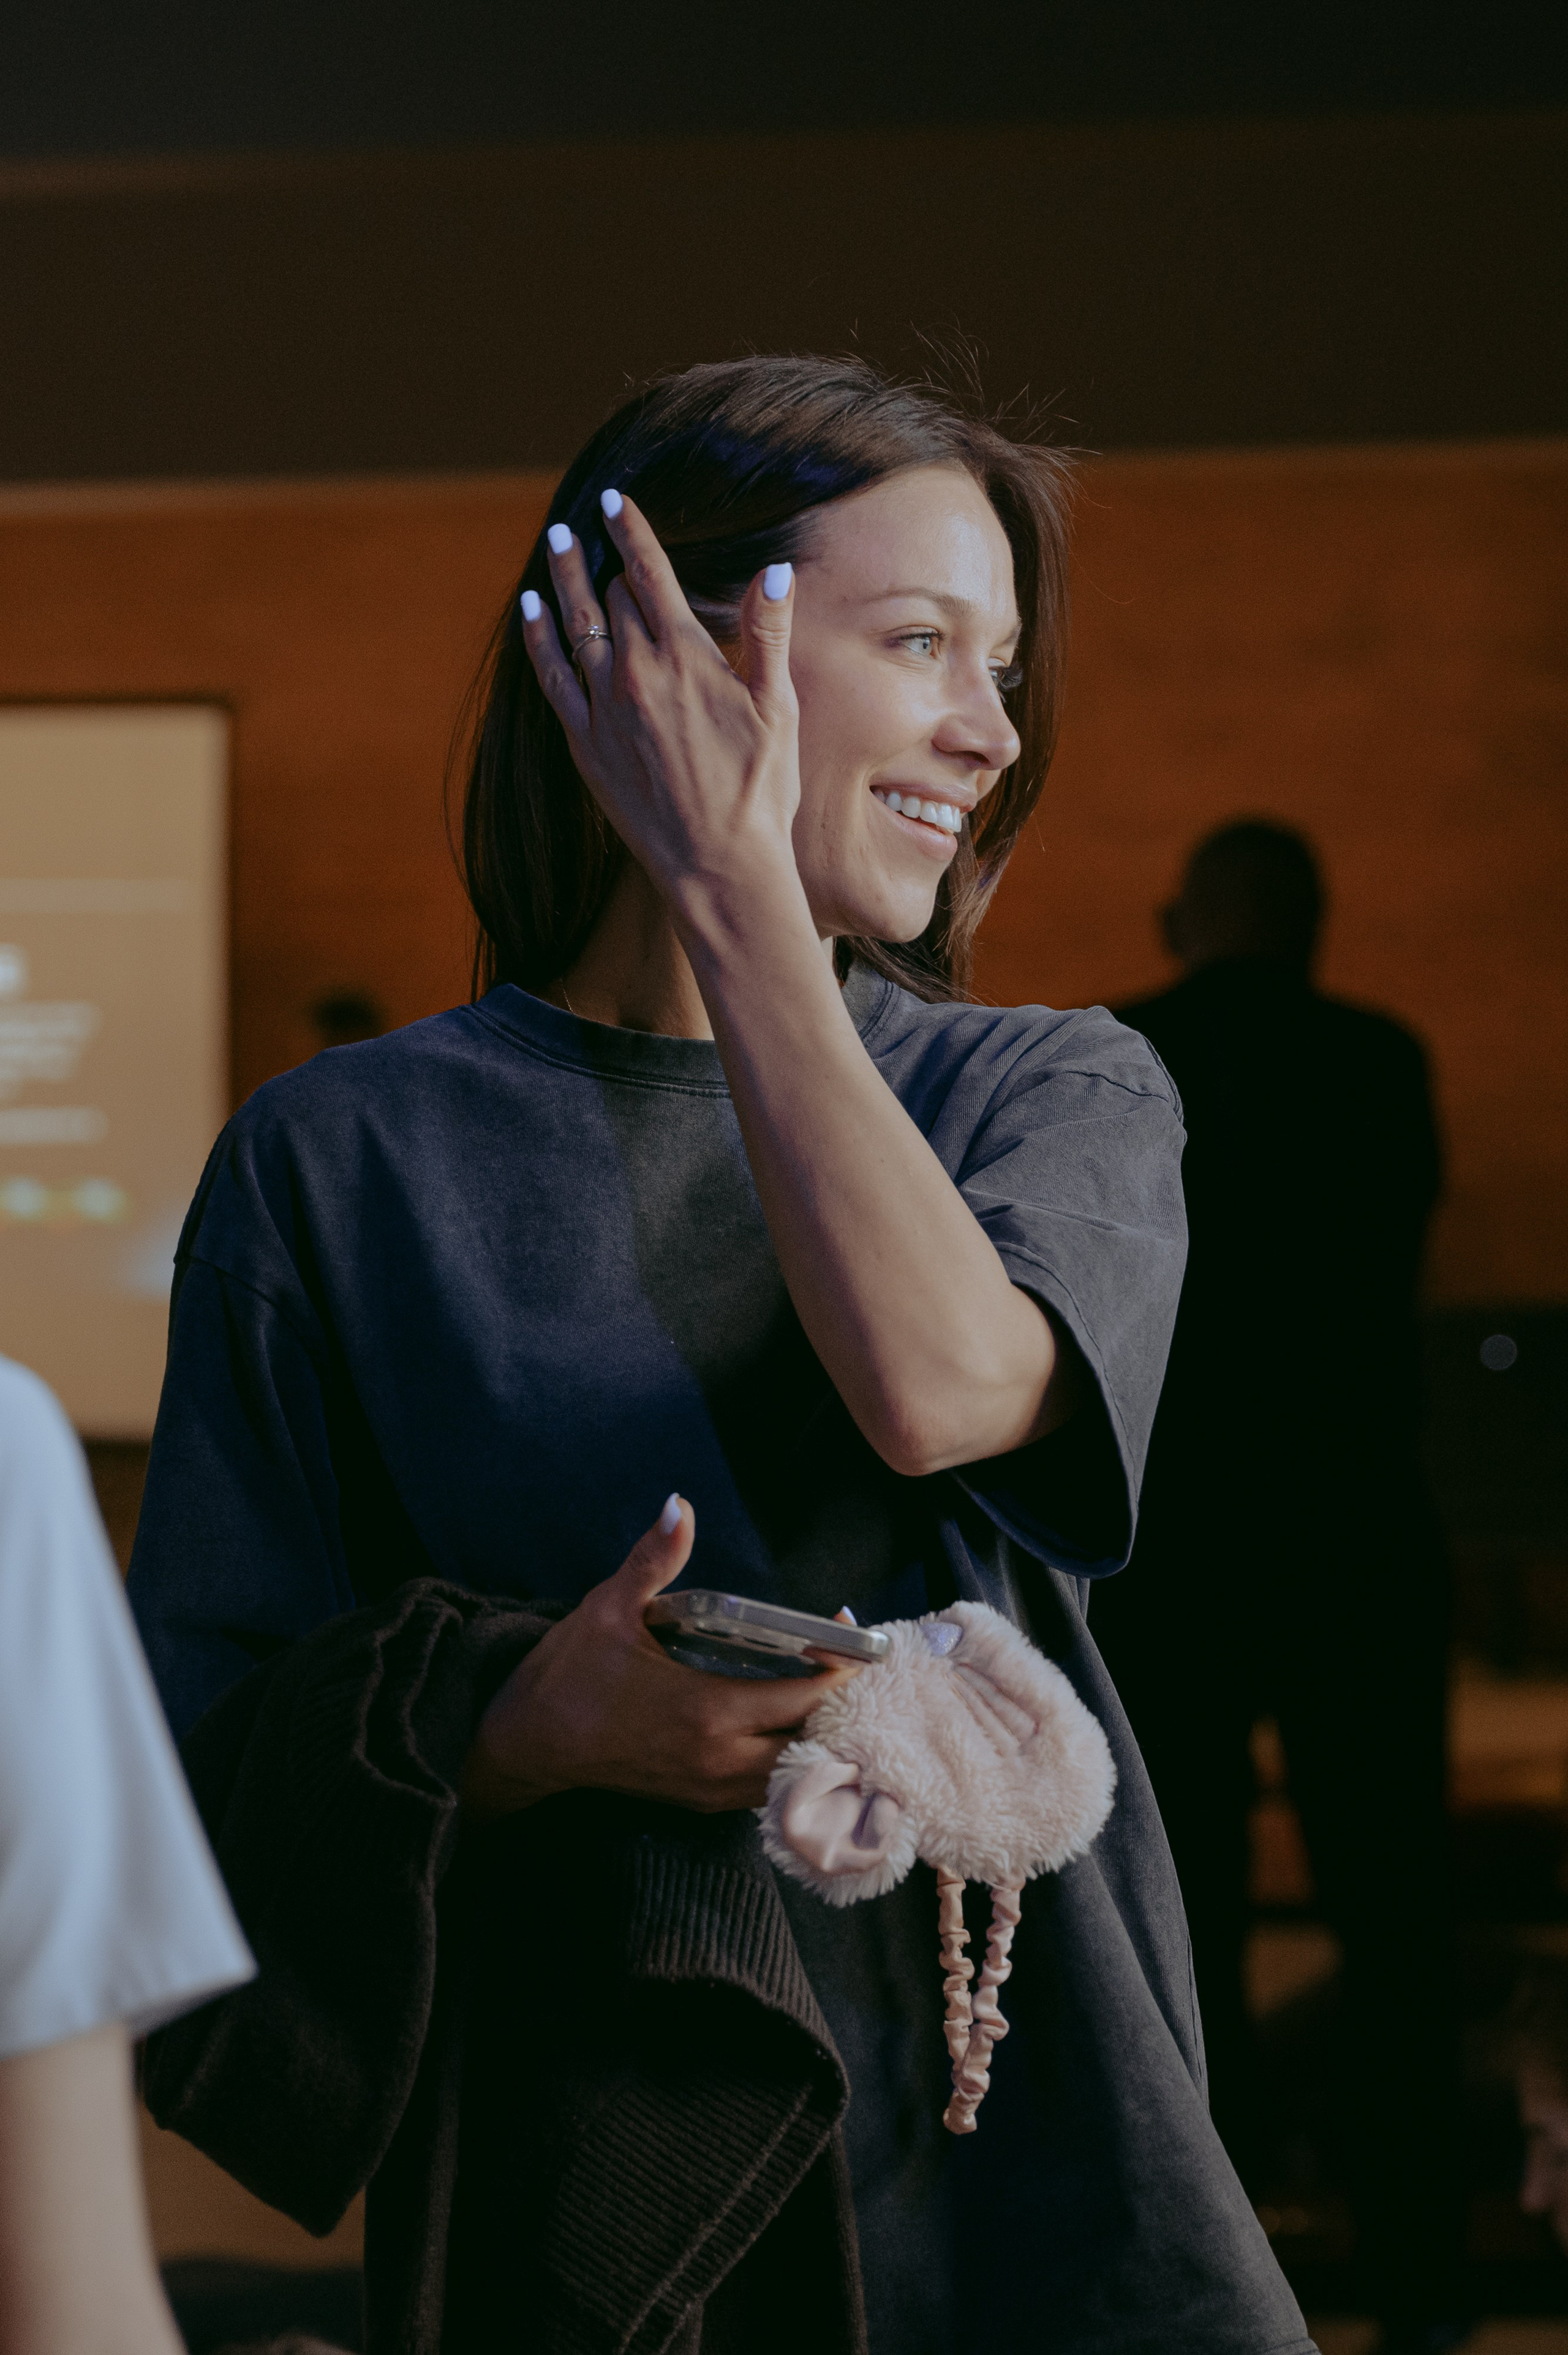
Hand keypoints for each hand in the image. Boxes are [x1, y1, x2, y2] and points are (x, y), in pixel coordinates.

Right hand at [461, 1497, 859, 1818]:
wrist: (526, 1744)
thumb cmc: (569, 1674)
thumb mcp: (610, 1607)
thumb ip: (655, 1558)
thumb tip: (678, 1504)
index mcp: (707, 1710)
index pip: (803, 1697)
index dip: (839, 1668)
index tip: (851, 1634)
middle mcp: (720, 1759)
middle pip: (814, 1743)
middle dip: (840, 1707)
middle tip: (849, 1662)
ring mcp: (712, 1788)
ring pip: (795, 1774)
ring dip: (819, 1738)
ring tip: (828, 1692)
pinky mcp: (701, 1801)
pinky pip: (767, 1789)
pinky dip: (792, 1761)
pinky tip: (791, 1726)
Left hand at [520, 494, 803, 927]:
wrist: (719, 864)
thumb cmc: (760, 791)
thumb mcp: (778, 708)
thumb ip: (769, 633)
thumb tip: (773, 569)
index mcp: (685, 656)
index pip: (650, 574)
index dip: (632, 530)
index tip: (616, 501)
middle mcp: (636, 673)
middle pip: (611, 597)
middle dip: (604, 560)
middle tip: (589, 530)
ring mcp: (604, 708)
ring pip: (575, 626)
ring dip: (564, 581)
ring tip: (555, 545)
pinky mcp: (586, 744)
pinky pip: (552, 677)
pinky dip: (539, 638)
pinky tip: (532, 611)